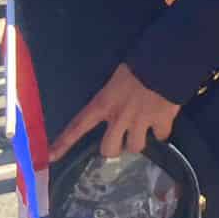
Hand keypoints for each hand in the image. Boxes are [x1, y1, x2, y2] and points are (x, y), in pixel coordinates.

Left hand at [51, 63, 179, 160]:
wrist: (167, 60)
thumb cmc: (140, 62)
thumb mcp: (117, 78)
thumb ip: (113, 95)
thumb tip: (116, 103)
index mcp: (103, 103)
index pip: (77, 126)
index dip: (63, 143)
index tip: (50, 157)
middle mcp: (119, 117)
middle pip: (109, 150)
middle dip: (114, 147)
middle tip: (121, 139)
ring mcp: (141, 121)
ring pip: (135, 147)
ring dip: (138, 141)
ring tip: (144, 131)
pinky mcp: (162, 120)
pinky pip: (161, 136)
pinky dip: (161, 131)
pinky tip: (162, 123)